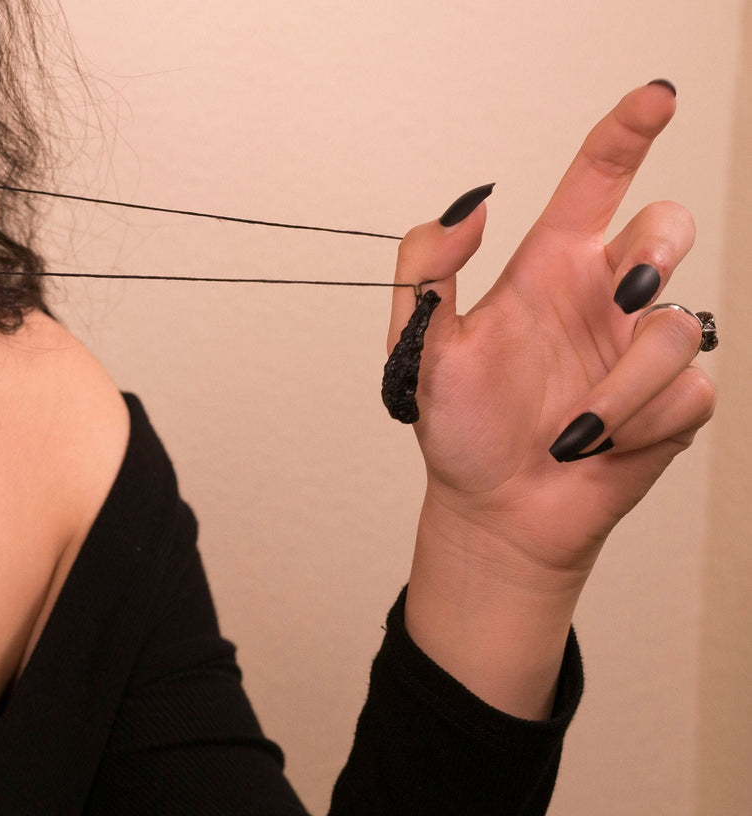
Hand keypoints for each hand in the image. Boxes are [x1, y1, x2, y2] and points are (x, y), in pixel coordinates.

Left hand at [389, 83, 715, 717]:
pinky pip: (688, 392)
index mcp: (547, 271)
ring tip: (567, 429)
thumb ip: (427, 271)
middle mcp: (602, 298)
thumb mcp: (418, 349)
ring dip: (618, 387)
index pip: (596, 181)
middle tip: (623, 288)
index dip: (626, 132)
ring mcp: (640, 349)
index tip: (655, 96)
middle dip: (658, 248)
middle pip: (668, 226)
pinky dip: (635, 427)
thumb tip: (471, 205)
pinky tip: (595, 446)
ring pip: (676, 326)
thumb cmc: (459, 427)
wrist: (491, 510)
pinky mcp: (673, 403)